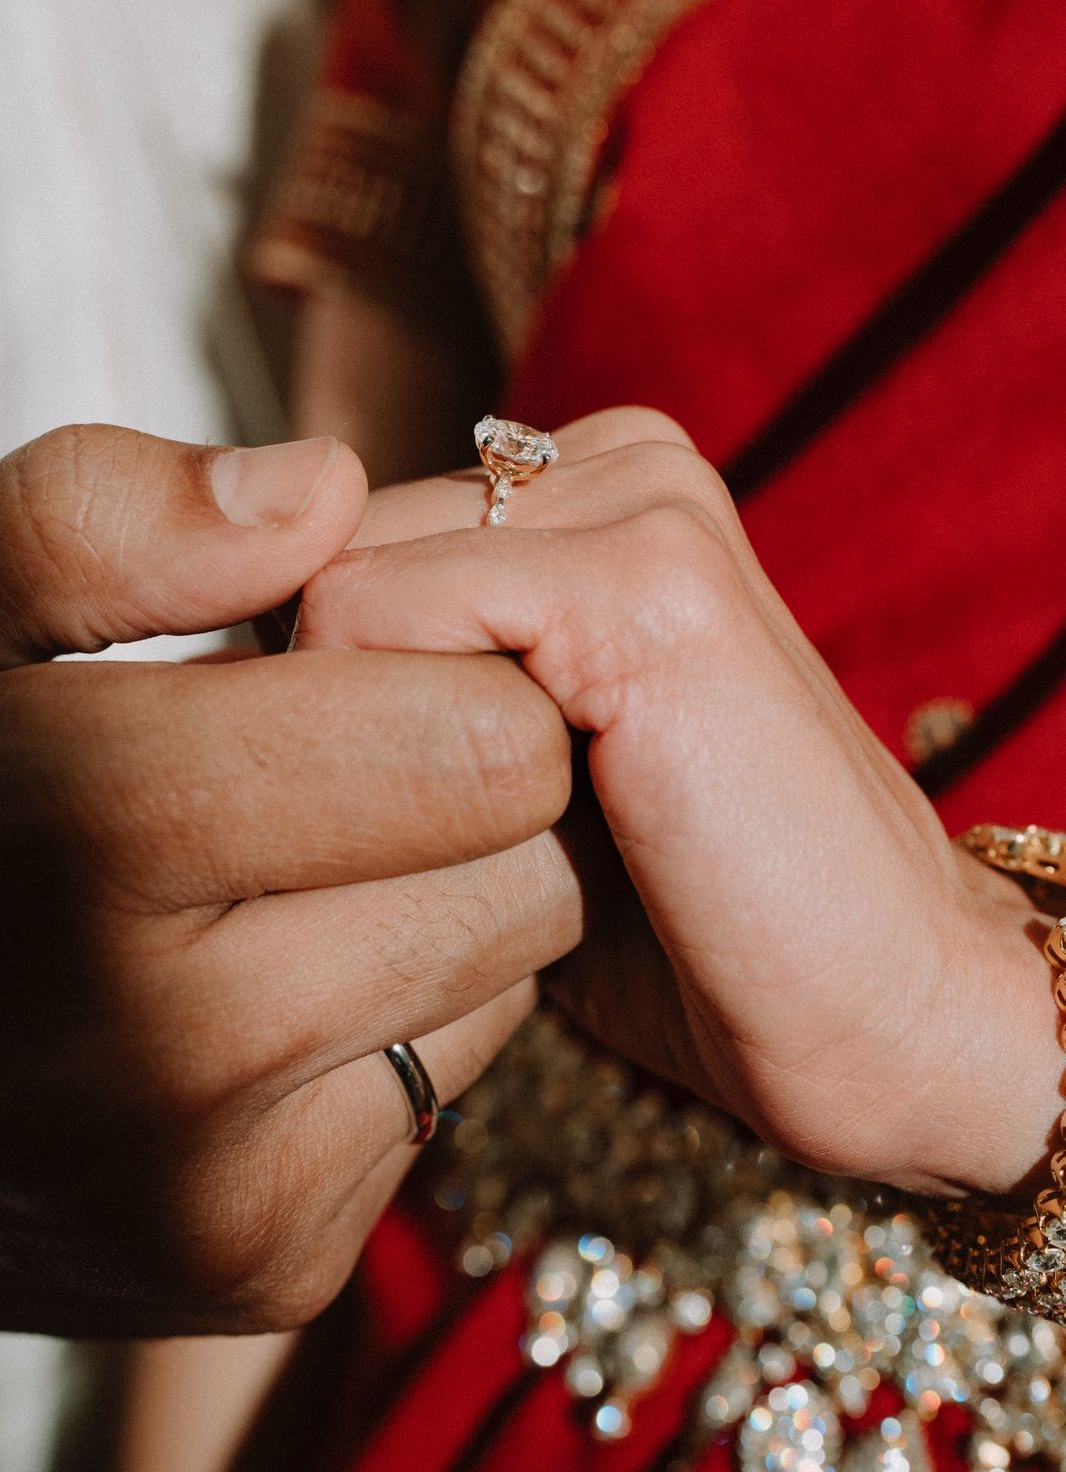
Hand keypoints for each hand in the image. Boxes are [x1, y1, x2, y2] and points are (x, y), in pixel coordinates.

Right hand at [0, 425, 579, 1336]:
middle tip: (320, 768)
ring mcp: (219, 1191)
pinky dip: (397, 1020)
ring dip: (434, 900)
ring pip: (508, 968)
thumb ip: (105, 521)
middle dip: (450, 786)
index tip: (340, 662)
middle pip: (522, 857)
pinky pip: (455, 1082)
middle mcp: (158, 1051)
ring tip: (284, 877)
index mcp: (86, 834)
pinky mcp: (269, 1269)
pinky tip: (273, 994)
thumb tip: (327, 492)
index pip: (478, 737)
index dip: (431, 667)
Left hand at [297, 407, 1061, 1196]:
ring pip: (335, 589)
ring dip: (368, 748)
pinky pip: (382, 620)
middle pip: (325, 555)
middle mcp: (623, 463)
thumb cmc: (697, 914)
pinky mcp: (647, 585)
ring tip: (516, 837)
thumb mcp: (527, 775)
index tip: (402, 803)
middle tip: (471, 836)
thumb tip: (246, 666)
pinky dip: (393, 756)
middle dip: (339, 716)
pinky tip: (531, 835)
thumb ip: (420, 686)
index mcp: (601, 491)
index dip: (330, 694)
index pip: (340, 537)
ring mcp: (644, 506)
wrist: (884, 1008)